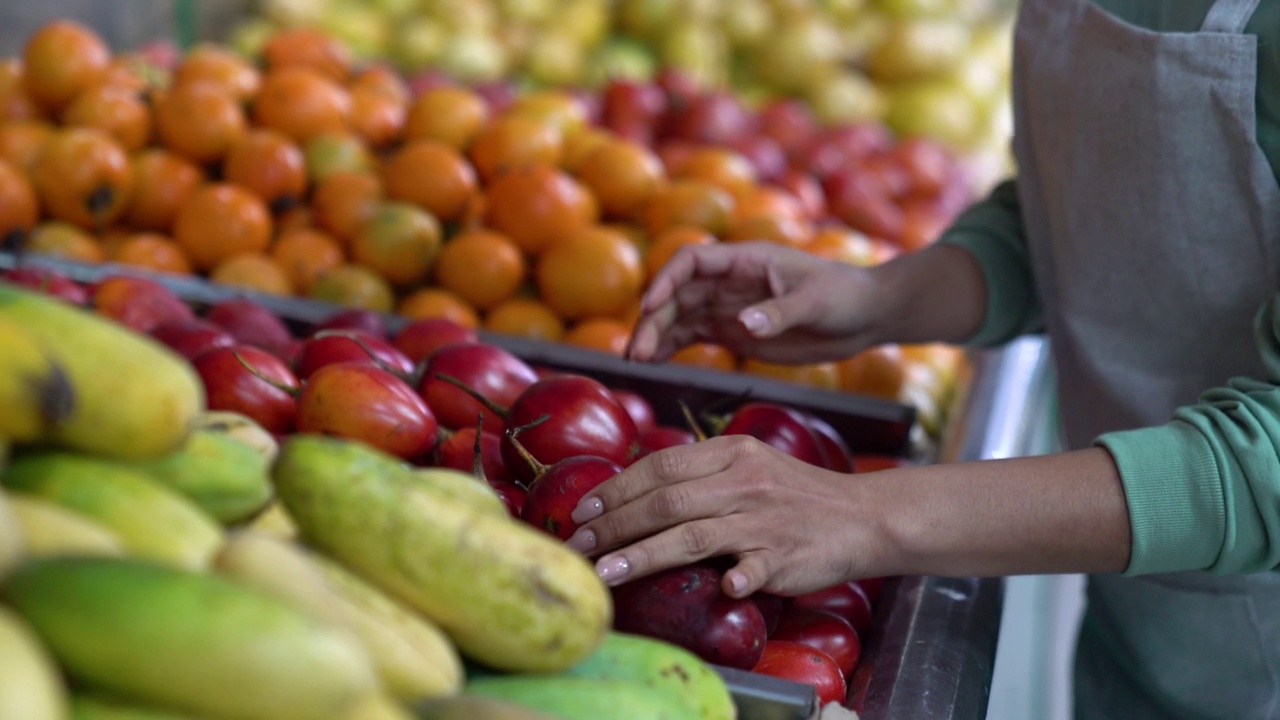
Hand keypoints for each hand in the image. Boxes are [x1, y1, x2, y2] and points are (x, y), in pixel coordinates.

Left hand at [565, 435, 889, 597]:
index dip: (617, 488)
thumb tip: (636, 490)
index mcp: (731, 453)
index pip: (660, 466)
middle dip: (614, 524)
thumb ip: (699, 474)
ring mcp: (764, 519)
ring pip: (692, 536)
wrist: (862, 516)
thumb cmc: (794, 494)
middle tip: (577, 544)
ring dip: (642, 555)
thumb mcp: (748, 465)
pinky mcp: (784, 555)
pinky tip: (721, 591)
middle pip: (665, 502)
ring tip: (606, 571)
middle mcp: (743, 482)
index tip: (583, 509)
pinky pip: (754, 568)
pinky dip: (736, 579)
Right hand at [626, 241, 878, 364]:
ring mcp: (728, 306)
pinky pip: (691, 336)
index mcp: (745, 260)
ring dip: (655, 335)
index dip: (666, 279)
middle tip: (636, 351)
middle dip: (653, 319)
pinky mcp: (732, 331)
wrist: (862, 317)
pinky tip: (653, 363)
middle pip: (677, 294)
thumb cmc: (844, 296)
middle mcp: (729, 281)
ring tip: (635, 361)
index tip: (651, 305)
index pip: (693, 261)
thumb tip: (743, 324)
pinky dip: (669, 347)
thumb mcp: (815, 303)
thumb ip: (779, 313)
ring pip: (678, 316)